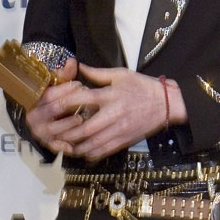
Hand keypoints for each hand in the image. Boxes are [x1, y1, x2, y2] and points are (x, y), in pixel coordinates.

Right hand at [24, 58, 87, 154]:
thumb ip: (65, 74)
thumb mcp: (58, 84)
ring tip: (81, 119)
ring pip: (54, 129)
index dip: (65, 89)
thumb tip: (72, 62)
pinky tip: (75, 146)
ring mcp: (41, 131)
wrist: (46, 114)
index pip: (49, 94)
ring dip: (68, 125)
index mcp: (34, 101)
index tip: (79, 85)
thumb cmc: (55, 97)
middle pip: (52, 110)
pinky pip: (56, 146)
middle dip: (69, 104)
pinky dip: (64, 146)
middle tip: (85, 99)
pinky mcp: (48, 143)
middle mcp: (34, 117)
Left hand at [58, 65, 180, 160]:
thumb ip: (97, 73)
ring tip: (63, 144)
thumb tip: (77, 66)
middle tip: (52, 132)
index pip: (83, 99)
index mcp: (111, 95)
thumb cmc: (143, 87)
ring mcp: (119, 130)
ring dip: (75, 146)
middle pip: (84, 128)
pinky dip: (90, 153)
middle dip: (66, 132)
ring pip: (92, 144)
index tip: (52, 105)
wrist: (167, 104)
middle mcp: (113, 114)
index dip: (65, 103)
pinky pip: (103, 151)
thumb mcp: (121, 74)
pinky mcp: (124, 141)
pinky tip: (81, 151)